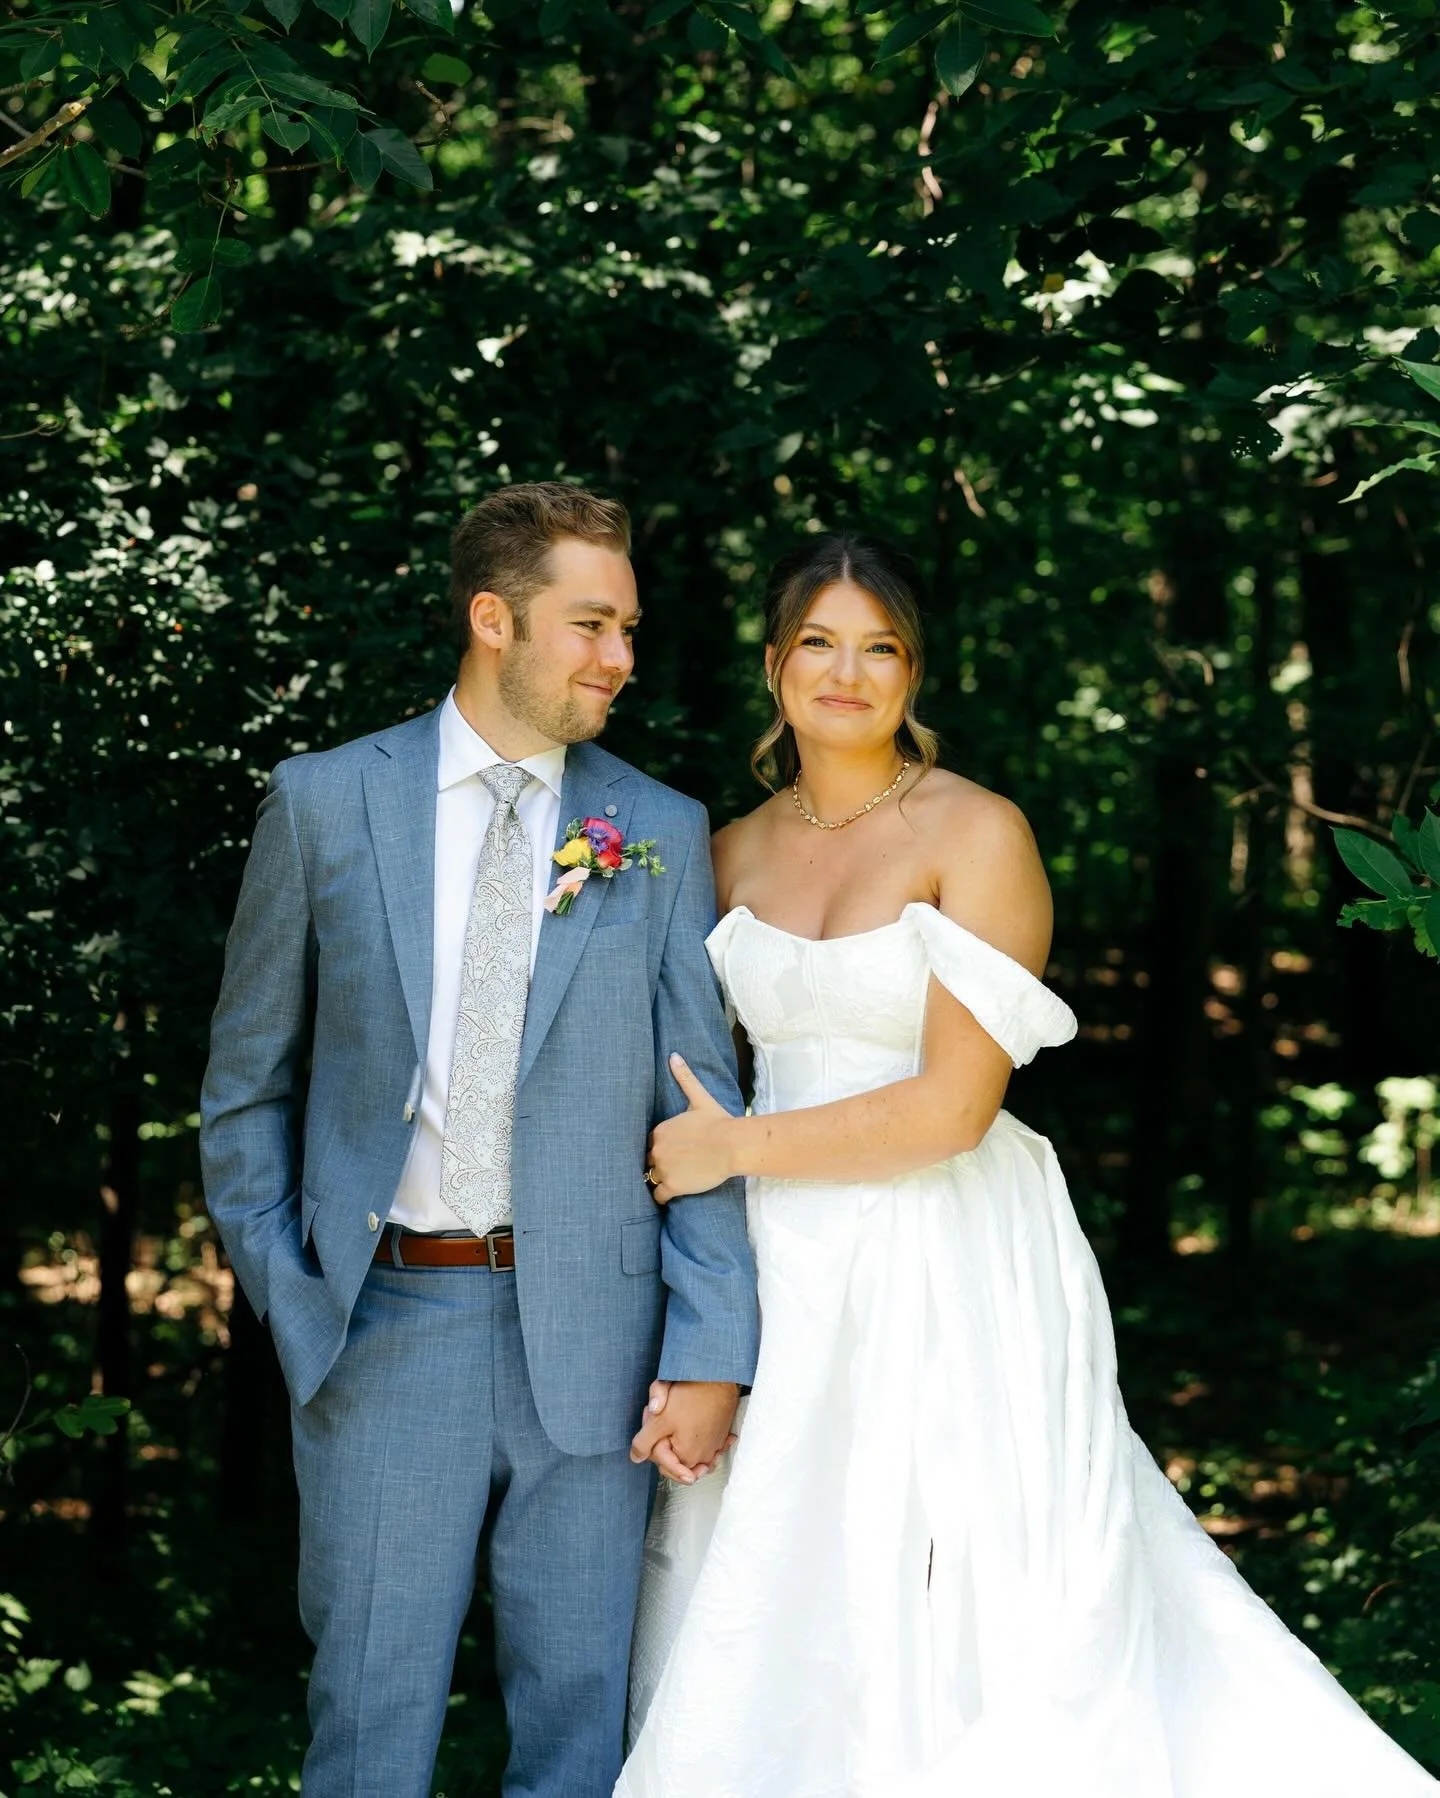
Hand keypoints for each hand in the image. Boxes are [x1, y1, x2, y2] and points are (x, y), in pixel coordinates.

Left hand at [629, 1379, 738, 1482]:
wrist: (719, 1377)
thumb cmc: (692, 1396)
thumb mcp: (660, 1420)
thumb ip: (644, 1443)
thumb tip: (635, 1457)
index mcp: (687, 1458)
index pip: (659, 1460)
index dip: (649, 1439)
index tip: (650, 1417)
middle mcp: (703, 1458)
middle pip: (674, 1458)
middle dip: (662, 1440)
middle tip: (659, 1413)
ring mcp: (714, 1448)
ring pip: (687, 1453)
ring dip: (677, 1440)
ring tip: (671, 1415)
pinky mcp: (720, 1438)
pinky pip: (703, 1447)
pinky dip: (695, 1439)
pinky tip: (689, 1425)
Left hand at [646, 1054, 738, 1202]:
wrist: (731, 1145)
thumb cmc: (718, 1121)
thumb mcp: (699, 1098)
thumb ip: (684, 1077)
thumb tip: (674, 1055)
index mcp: (660, 1130)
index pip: (653, 1142)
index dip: (662, 1147)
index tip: (672, 1151)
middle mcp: (656, 1149)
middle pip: (649, 1160)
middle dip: (658, 1164)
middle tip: (672, 1168)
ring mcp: (663, 1168)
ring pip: (651, 1177)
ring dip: (657, 1180)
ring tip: (668, 1182)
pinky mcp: (672, 1185)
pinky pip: (657, 1195)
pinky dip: (660, 1197)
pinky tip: (666, 1197)